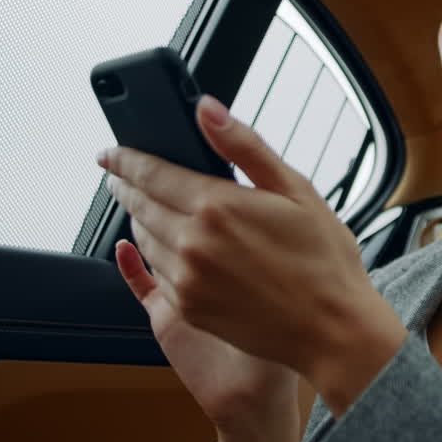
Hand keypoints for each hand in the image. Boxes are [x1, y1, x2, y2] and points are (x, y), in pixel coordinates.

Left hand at [99, 95, 405, 415]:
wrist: (331, 331)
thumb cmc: (324, 261)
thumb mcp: (295, 190)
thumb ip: (244, 146)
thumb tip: (206, 109)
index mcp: (218, 207)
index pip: (151, 173)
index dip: (125, 160)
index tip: (110, 153)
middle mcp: (193, 244)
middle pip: (140, 205)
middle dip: (126, 186)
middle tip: (119, 176)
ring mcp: (187, 280)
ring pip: (143, 239)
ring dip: (137, 218)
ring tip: (142, 206)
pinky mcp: (188, 309)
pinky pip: (155, 272)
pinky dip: (151, 252)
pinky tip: (164, 244)